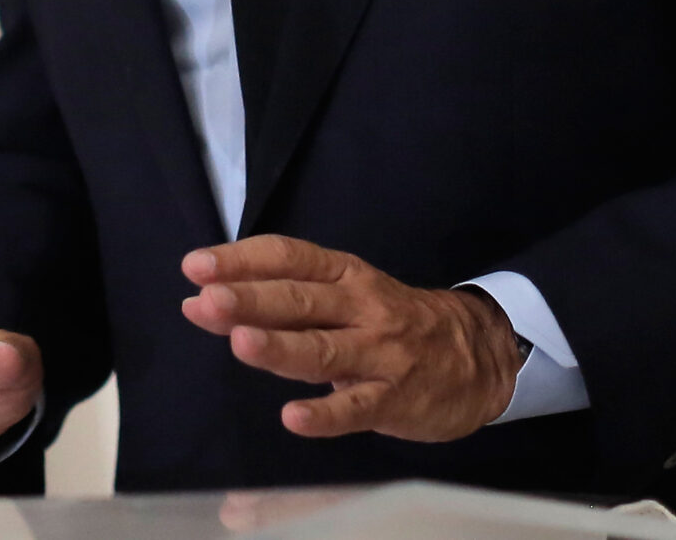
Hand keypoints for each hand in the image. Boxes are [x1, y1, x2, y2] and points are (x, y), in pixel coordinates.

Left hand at [180, 235, 521, 441]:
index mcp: (344, 275)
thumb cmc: (389, 322)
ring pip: (326, 350)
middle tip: (208, 302)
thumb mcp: (343, 296)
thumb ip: (276, 300)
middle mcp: (362, 307)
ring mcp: (382, 354)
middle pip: (301, 301)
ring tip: (241, 344)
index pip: (289, 257)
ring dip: (282, 348)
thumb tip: (199, 301)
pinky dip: (326, 414)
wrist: (480, 356)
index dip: (242, 260)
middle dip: (252, 301)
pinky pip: (358, 408)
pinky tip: (294, 418)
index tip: (195, 266)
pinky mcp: (397, 399)